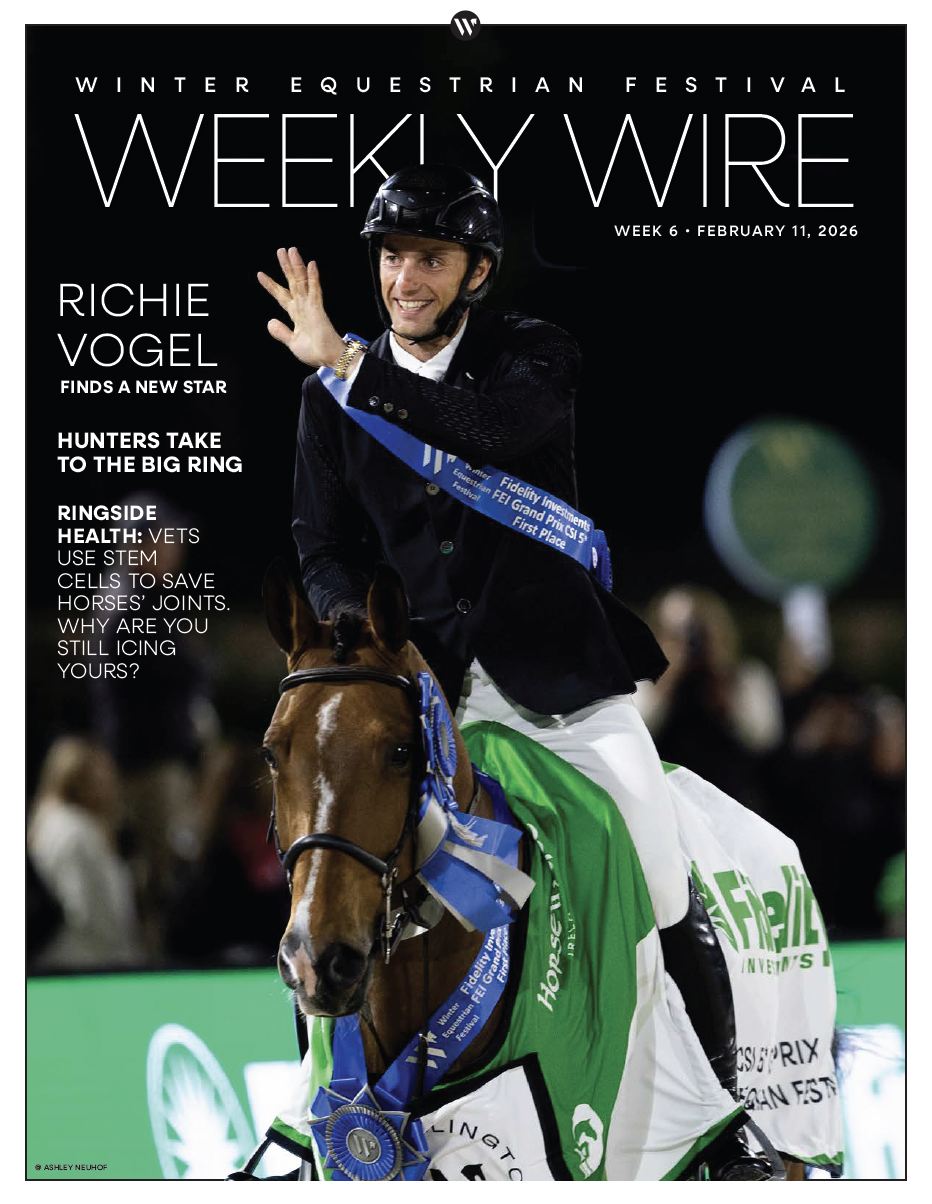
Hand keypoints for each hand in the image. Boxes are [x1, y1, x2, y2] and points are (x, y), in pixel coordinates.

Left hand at [257, 248, 346, 367]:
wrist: (329, 359)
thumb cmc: (315, 352)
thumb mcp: (293, 343)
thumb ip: (281, 332)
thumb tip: (270, 322)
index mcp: (296, 314)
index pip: (281, 296)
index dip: (271, 286)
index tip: (260, 274)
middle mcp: (303, 307)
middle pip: (292, 282)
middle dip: (286, 267)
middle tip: (281, 250)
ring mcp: (311, 306)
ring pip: (302, 282)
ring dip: (297, 266)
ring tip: (291, 251)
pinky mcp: (318, 309)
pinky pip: (315, 290)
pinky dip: (313, 278)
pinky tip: (311, 265)